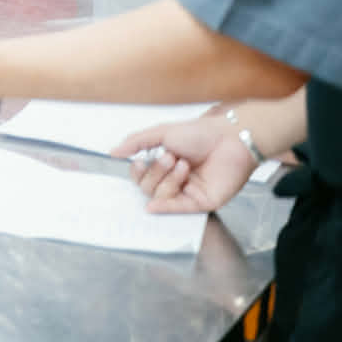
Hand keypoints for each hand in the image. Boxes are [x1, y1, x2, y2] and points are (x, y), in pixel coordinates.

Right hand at [112, 115, 259, 213]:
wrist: (229, 139)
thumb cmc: (200, 133)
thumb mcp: (162, 133)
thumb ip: (136, 142)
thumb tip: (112, 152)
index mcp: (163, 165)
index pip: (140, 177)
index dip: (136, 172)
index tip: (138, 161)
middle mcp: (173, 180)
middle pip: (147, 187)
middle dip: (156, 172)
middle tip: (171, 157)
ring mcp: (187, 192)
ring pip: (161, 196)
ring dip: (168, 179)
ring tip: (183, 164)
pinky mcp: (201, 203)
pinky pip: (177, 208)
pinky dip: (164, 206)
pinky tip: (153, 204)